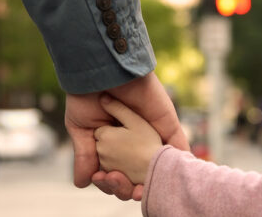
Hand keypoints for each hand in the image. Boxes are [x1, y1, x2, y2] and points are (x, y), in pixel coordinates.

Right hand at [65, 72, 188, 199]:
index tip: (104, 181)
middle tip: (118, 183)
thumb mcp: (81, 129)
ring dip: (151, 183)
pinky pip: (180, 147)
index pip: (117, 174)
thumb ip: (85, 156)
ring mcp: (153, 134)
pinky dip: (178, 164)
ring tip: (137, 189)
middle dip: (129, 187)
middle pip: (138, 176)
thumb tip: (82, 184)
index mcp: (116, 145)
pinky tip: (171, 178)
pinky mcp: (167, 124)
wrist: (100, 70)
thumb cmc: (86, 95)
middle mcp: (136, 142)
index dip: (113, 184)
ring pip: (158, 167)